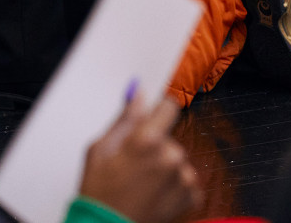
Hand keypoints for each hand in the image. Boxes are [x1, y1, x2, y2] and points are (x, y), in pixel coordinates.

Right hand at [78, 93, 201, 222]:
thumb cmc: (99, 196)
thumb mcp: (100, 151)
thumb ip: (124, 119)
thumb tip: (139, 94)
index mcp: (147, 140)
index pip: (168, 106)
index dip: (158, 113)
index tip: (151, 121)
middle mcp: (170, 155)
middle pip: (169, 137)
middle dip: (155, 147)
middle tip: (135, 166)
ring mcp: (182, 176)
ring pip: (176, 159)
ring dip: (165, 168)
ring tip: (143, 185)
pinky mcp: (190, 195)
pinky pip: (186, 180)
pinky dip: (174, 187)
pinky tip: (155, 196)